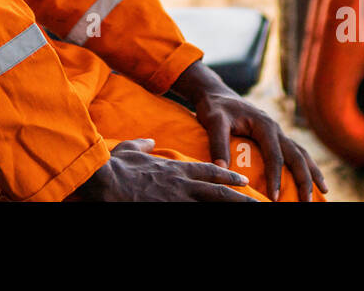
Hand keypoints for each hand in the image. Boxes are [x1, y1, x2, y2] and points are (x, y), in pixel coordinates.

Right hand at [69, 139, 257, 201]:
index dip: (227, 175)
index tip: (243, 180)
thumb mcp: (131, 149)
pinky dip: (209, 217)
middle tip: (257, 200)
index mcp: (176, 168)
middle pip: (218, 191)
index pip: (208, 170)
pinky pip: (194, 216)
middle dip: (240, 196)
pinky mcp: (169, 210)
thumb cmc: (116, 165)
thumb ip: (144, 144)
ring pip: (211, 205)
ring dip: (230, 207)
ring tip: (250, 209)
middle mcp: (182, 184)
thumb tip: (150, 141)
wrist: (106, 180)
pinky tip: (220, 222)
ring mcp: (177, 199)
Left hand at [171, 60, 327, 201]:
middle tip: (307, 201)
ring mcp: (277, 132)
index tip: (274, 197)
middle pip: (296, 155)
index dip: (276, 177)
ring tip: (323, 190)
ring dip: (312, 171)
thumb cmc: (215, 107)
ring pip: (300, 152)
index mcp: (264, 125)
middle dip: (304, 179)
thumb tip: (221, 168)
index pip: (274, 155)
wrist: (216, 94)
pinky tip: (311, 177)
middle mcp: (275, 128)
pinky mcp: (274, 136)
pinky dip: (305, 164)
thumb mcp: (214, 122)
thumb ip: (218, 143)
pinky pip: (294, 151)